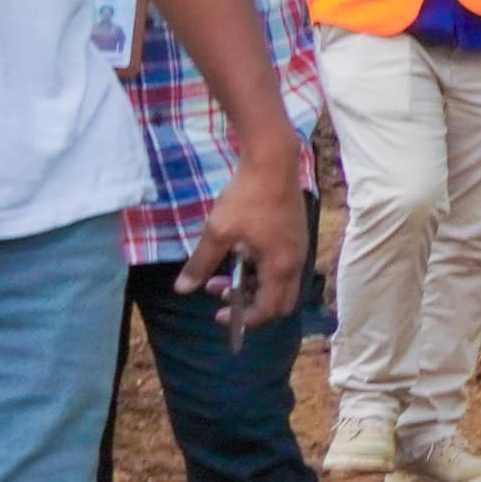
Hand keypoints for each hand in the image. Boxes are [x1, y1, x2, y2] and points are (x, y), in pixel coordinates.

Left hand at [181, 140, 307, 331]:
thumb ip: (201, 264)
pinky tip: (240, 255)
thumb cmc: (246, 198)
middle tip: (222, 294)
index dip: (246, 318)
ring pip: (279, 283)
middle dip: (251, 304)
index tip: (220, 314)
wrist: (273, 162)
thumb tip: (183, 289)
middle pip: (280, 301)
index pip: (270, 309)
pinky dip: (260, 271)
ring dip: (252, 286)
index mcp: (280, 266)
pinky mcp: (295, 236)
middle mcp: (296, 262)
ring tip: (223, 274)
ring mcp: (298, 248)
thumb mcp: (218, 232)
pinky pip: (281, 267)